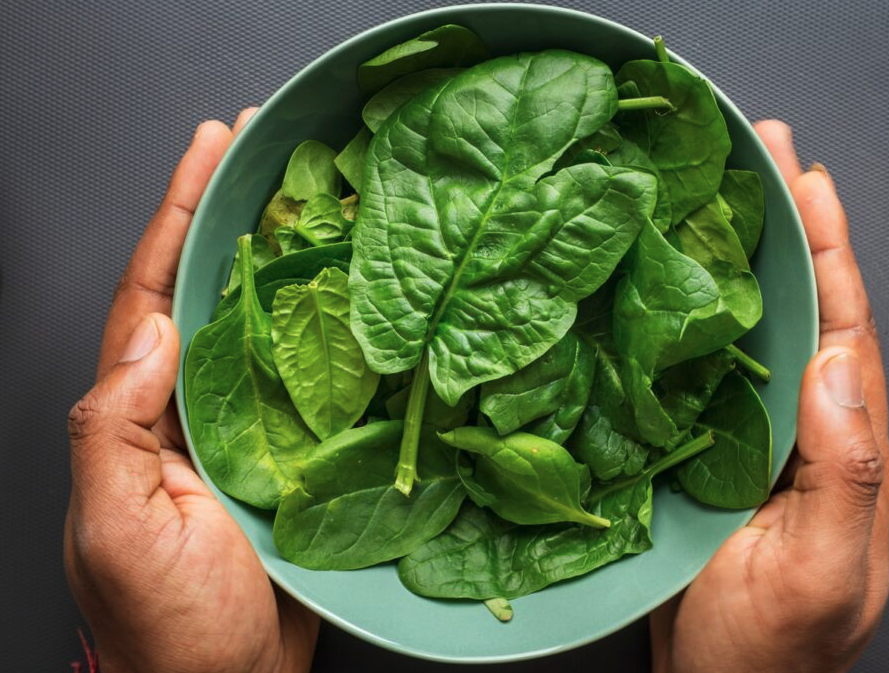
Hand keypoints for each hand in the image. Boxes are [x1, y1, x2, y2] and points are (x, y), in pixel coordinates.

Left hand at [64, 110, 319, 672]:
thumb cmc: (167, 625)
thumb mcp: (114, 528)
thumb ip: (113, 429)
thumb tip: (150, 332)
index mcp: (140, 413)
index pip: (152, 294)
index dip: (177, 216)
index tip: (210, 151)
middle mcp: (191, 406)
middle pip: (209, 289)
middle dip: (230, 214)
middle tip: (267, 148)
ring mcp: (246, 427)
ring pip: (265, 324)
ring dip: (286, 257)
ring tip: (316, 196)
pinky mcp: (294, 452)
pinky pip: (312, 376)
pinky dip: (330, 328)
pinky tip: (356, 293)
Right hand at [651, 121, 888, 672]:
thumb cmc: (771, 652)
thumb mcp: (823, 572)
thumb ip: (848, 474)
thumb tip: (840, 365)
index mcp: (844, 444)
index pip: (844, 325)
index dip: (827, 247)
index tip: (805, 178)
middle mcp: (800, 425)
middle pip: (798, 306)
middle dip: (784, 224)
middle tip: (758, 151)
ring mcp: (749, 435)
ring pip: (745, 328)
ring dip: (732, 257)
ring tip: (709, 192)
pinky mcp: (698, 450)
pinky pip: (694, 369)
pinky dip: (682, 317)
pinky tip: (657, 282)